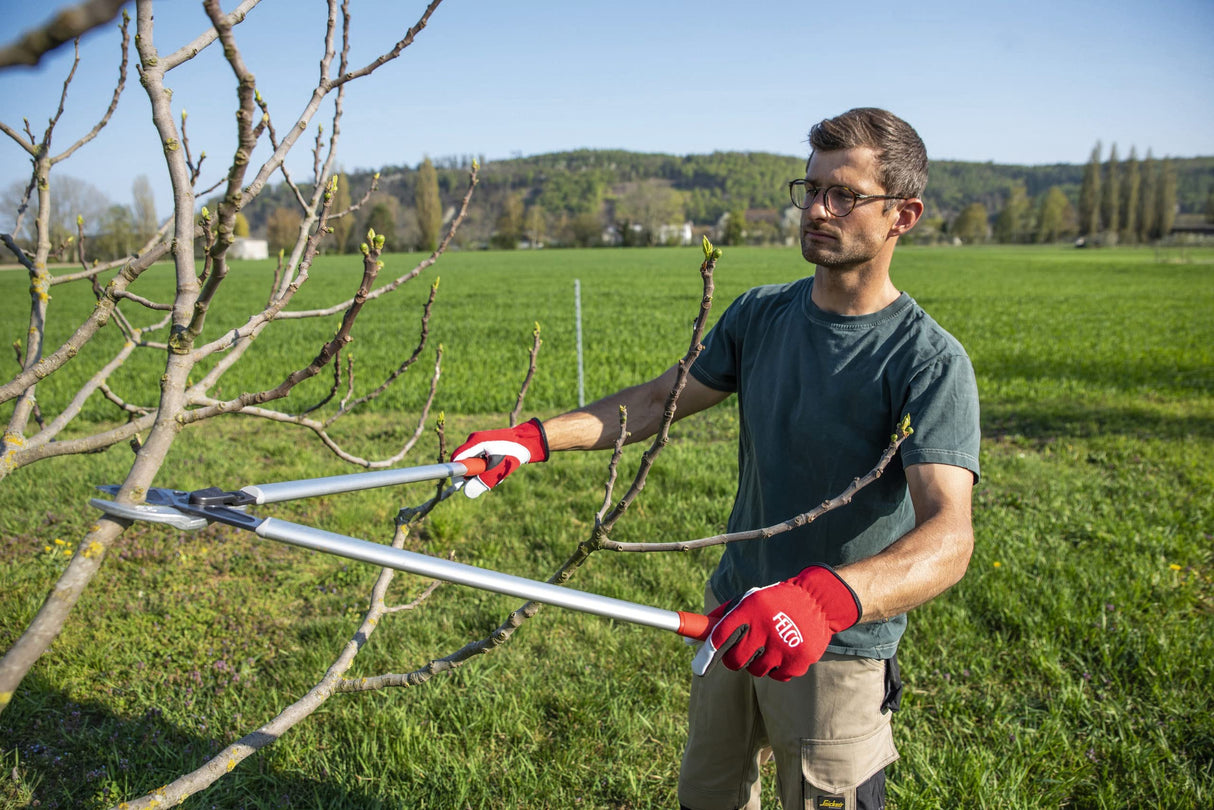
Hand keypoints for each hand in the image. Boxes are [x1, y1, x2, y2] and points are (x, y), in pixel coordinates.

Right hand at [452, 418, 548, 497]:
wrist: (528, 441)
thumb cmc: (513, 454)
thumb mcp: (497, 471)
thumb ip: (482, 482)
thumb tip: (466, 492)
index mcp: (475, 442)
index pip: (456, 460)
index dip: (457, 475)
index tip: (462, 486)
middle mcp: (474, 440)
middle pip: (464, 462)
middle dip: (474, 475)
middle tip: (487, 481)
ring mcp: (480, 441)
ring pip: (473, 463)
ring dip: (483, 472)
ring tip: (497, 474)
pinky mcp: (486, 445)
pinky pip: (480, 460)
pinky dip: (487, 468)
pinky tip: (499, 469)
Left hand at [691, 565, 860, 680]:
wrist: (818, 601)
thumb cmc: (774, 602)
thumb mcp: (748, 599)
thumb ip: (720, 617)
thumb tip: (690, 638)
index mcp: (750, 608)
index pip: (720, 636)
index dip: (708, 653)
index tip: (699, 666)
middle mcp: (765, 627)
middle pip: (735, 661)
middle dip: (734, 660)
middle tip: (742, 652)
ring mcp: (783, 646)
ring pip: (756, 671)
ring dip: (758, 663)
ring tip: (769, 646)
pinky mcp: (799, 660)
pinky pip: (778, 676)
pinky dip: (778, 668)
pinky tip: (785, 651)